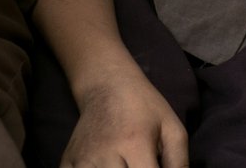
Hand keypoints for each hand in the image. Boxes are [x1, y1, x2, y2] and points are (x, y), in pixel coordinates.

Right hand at [64, 71, 189, 167]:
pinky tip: (105, 166)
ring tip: (124, 165)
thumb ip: (178, 164)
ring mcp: (81, 159)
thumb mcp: (172, 130)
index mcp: (134, 144)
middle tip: (139, 165)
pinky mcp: (67, 161)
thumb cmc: (144, 108)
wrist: (107, 86)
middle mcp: (104, 154)